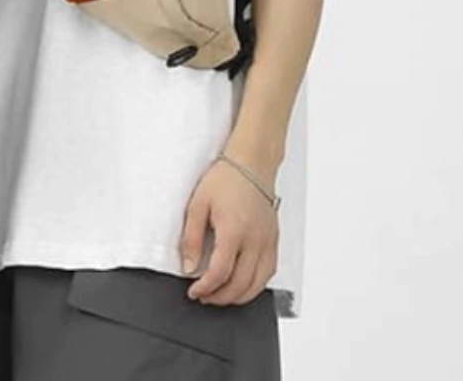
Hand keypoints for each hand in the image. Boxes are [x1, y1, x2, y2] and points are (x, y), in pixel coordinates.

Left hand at [180, 159, 278, 306]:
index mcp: (234, 231)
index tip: (194, 291)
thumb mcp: (198, 204)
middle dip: (220, 297)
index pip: (220, 272)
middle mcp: (255, 240)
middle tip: (205, 297)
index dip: (205, 288)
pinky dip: (255, 286)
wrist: (251, 164)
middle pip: (240, 284)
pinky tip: (242, 285)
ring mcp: (268, 242)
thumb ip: (192, 238)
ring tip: (220, 295)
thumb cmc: (225, 179)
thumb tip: (189, 266)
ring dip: (238, 296)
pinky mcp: (274, 241)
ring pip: (258, 284)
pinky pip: (269, 273)